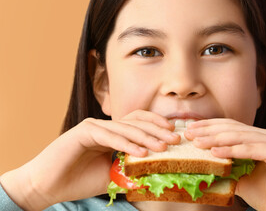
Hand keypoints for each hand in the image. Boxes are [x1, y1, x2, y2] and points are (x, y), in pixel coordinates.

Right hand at [0, 110, 179, 210]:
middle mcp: (105, 126)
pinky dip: (126, 143)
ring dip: (145, 137)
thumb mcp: (111, 175)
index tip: (173, 134)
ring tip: (162, 147)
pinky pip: (109, 136)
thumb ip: (129, 170)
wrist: (47, 186)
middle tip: (175, 139)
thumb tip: (154, 174)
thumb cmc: (78, 181)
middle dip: (157, 130)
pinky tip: (140, 152)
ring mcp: (94, 126)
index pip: (139, 122)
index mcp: (112, 133)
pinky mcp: (83, 131)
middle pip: (136, 122)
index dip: (157, 125)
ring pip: (125, 127)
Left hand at [185, 118, 265, 210]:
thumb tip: (201, 160)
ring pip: (240, 136)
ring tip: (197, 142)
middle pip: (233, 128)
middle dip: (209, 130)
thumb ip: (226, 165)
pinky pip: (250, 149)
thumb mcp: (240, 177)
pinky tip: (214, 151)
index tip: (191, 129)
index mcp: (261, 137)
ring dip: (216, 138)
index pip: (231, 126)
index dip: (210, 126)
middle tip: (189, 133)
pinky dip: (231, 150)